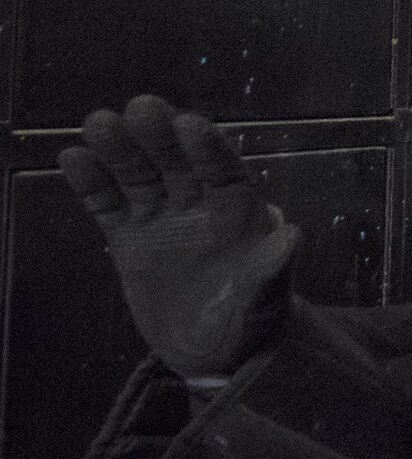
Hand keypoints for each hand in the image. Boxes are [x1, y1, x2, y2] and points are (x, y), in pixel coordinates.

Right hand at [59, 95, 298, 378]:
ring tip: (99, 122)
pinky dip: (91, 183)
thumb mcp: (265, 303)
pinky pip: (107, 203)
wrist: (217, 351)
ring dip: (120, 149)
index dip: (209, 150)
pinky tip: (72, 157)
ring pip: (138, 175)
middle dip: (161, 136)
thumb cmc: (252, 321)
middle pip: (178, 163)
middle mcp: (198, 203)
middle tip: (143, 107)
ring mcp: (160, 216)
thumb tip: (292, 234)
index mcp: (238, 212)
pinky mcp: (128, 235)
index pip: (224, 173)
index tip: (192, 126)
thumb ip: (270, 270)